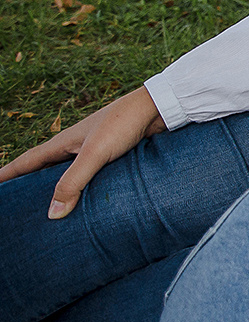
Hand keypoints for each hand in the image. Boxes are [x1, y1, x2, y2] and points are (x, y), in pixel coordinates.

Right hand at [0, 86, 164, 217]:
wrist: (160, 107)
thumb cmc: (124, 124)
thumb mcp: (95, 153)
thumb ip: (73, 181)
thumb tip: (52, 214)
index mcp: (61, 143)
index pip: (25, 163)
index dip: (6, 175)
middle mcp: (73, 147)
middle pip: (42, 170)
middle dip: (27, 186)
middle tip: (15, 206)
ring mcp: (92, 151)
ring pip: (67, 174)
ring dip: (57, 189)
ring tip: (49, 211)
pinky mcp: (112, 155)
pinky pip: (89, 176)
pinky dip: (82, 188)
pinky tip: (86, 202)